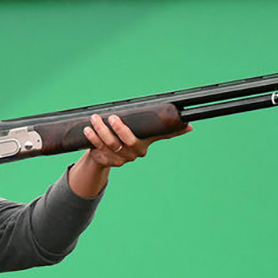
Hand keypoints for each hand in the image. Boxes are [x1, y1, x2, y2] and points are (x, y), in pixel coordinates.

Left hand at [69, 113, 192, 197]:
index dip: (138, 131)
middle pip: (125, 143)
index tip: (135, 121)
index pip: (148, 139)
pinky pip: (97, 148)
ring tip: (95, 119)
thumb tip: (190, 126)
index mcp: (143, 147)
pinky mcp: (104, 159)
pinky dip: (92, 139)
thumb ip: (165, 131)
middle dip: (118, 129)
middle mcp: (131, 155)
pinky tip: (87, 130)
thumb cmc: (127, 140)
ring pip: (110, 144)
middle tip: (112, 117)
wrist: (105, 156)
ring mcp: (117, 159)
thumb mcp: (146, 134)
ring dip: (101, 131)